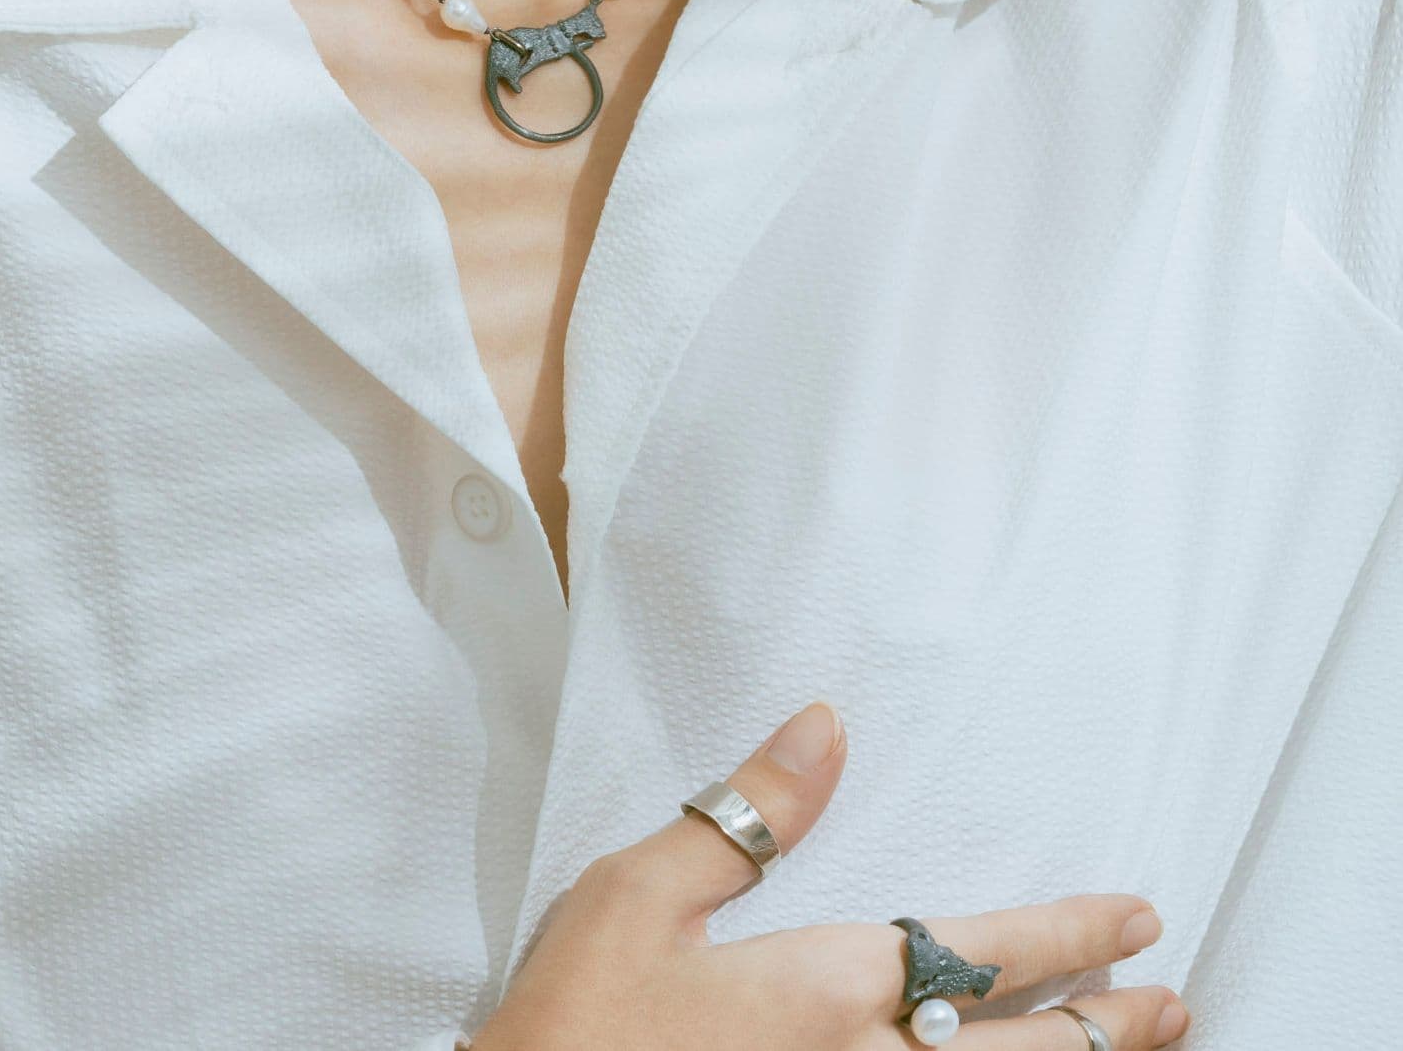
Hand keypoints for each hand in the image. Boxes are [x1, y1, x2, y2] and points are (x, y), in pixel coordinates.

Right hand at [471, 701, 1189, 1050]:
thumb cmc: (574, 1024)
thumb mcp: (638, 896)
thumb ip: (744, 815)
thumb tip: (824, 726)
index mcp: (824, 990)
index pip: (978, 953)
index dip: (1066, 935)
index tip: (1134, 918)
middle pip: (1017, 1050)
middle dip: (1104, 1024)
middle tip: (1169, 1001)